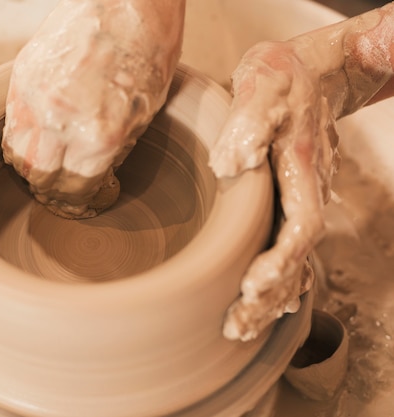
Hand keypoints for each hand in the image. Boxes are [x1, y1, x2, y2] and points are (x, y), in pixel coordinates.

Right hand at [2, 0, 184, 217]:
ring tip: (51, 171)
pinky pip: (10, 126)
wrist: (126, 0)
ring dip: (33, 172)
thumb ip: (115, 150)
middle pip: (40, 180)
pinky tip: (38, 143)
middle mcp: (60, 120)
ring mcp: (35, 97)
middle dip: (56, 193)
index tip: (93, 199)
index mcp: (100, 134)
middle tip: (68, 193)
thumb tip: (95, 176)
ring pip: (18, 157)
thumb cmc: (148, 49)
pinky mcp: (21, 78)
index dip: (86, 201)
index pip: (77, 189)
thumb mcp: (146, 111)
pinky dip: (20, 143)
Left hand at [209, 40, 339, 340]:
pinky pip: (291, 250)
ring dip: (271, 297)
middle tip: (237, 326)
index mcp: (301, 168)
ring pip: (295, 260)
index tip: (251, 287)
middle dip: (269, 296)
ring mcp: (304, 199)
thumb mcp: (261, 87)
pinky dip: (279, 280)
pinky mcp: (293, 202)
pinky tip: (263, 302)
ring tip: (241, 327)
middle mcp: (309, 192)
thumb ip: (249, 124)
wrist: (308, 73)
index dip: (279, 262)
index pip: (298, 228)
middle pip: (296, 258)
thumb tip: (232, 164)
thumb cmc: (280, 78)